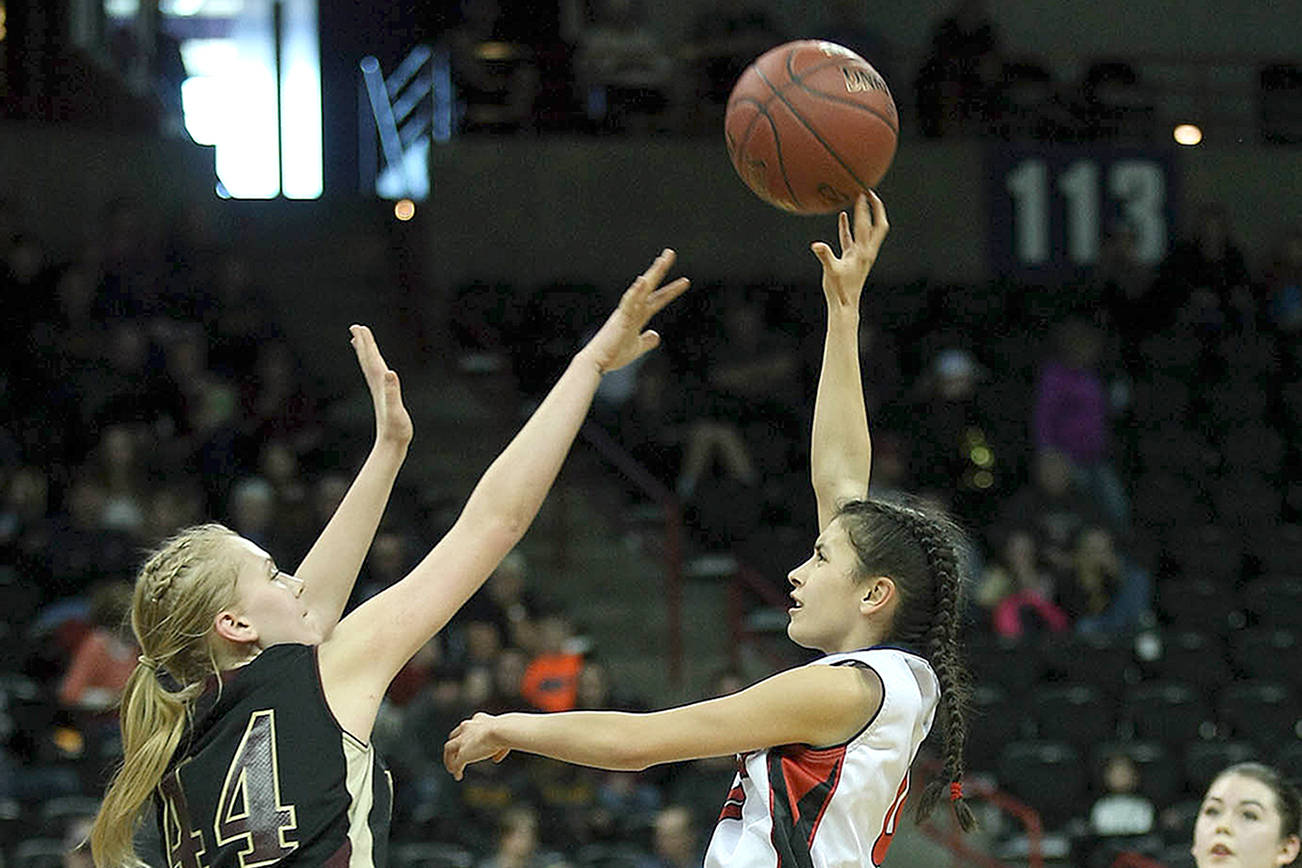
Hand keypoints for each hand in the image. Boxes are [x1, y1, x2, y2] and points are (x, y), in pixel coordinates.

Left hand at [350, 325, 412, 447]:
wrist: (391, 444)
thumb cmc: (396, 429)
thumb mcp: (395, 409)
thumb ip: (392, 391)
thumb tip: (390, 373)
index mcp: (380, 384)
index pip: (371, 359)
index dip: (367, 343)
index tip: (360, 328)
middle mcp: (377, 385)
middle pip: (367, 360)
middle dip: (363, 343)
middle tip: (356, 327)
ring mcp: (379, 391)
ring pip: (369, 367)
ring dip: (364, 353)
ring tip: (358, 342)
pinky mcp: (382, 397)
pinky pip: (374, 376)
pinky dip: (372, 367)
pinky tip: (373, 366)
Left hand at [444, 712, 511, 780]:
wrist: (502, 731)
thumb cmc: (509, 732)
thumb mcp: (506, 738)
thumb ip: (500, 749)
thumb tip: (496, 759)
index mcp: (479, 719)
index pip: (468, 726)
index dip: (468, 734)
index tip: (471, 741)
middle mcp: (467, 727)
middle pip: (454, 736)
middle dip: (454, 745)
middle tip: (455, 754)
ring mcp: (463, 740)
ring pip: (448, 749)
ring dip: (448, 758)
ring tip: (451, 768)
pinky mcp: (462, 752)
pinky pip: (455, 763)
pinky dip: (455, 769)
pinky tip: (458, 776)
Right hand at [577, 249, 689, 373]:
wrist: (597, 363)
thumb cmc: (613, 355)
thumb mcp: (636, 348)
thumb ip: (647, 341)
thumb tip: (656, 335)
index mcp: (637, 316)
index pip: (658, 300)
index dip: (671, 291)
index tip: (685, 281)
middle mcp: (632, 310)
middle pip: (650, 287)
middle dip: (660, 270)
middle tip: (670, 253)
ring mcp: (626, 313)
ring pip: (641, 290)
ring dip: (652, 275)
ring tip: (662, 261)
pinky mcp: (620, 319)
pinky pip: (628, 303)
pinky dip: (635, 292)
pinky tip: (642, 281)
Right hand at [810, 192, 888, 309]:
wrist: (845, 305)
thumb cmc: (839, 290)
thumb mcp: (830, 271)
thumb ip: (825, 256)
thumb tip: (816, 245)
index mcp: (862, 252)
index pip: (865, 226)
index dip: (864, 209)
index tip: (862, 194)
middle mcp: (866, 250)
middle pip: (878, 225)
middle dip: (876, 208)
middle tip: (870, 192)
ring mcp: (860, 253)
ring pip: (866, 229)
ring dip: (865, 214)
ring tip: (860, 199)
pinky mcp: (853, 257)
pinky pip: (851, 237)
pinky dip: (848, 226)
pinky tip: (842, 216)